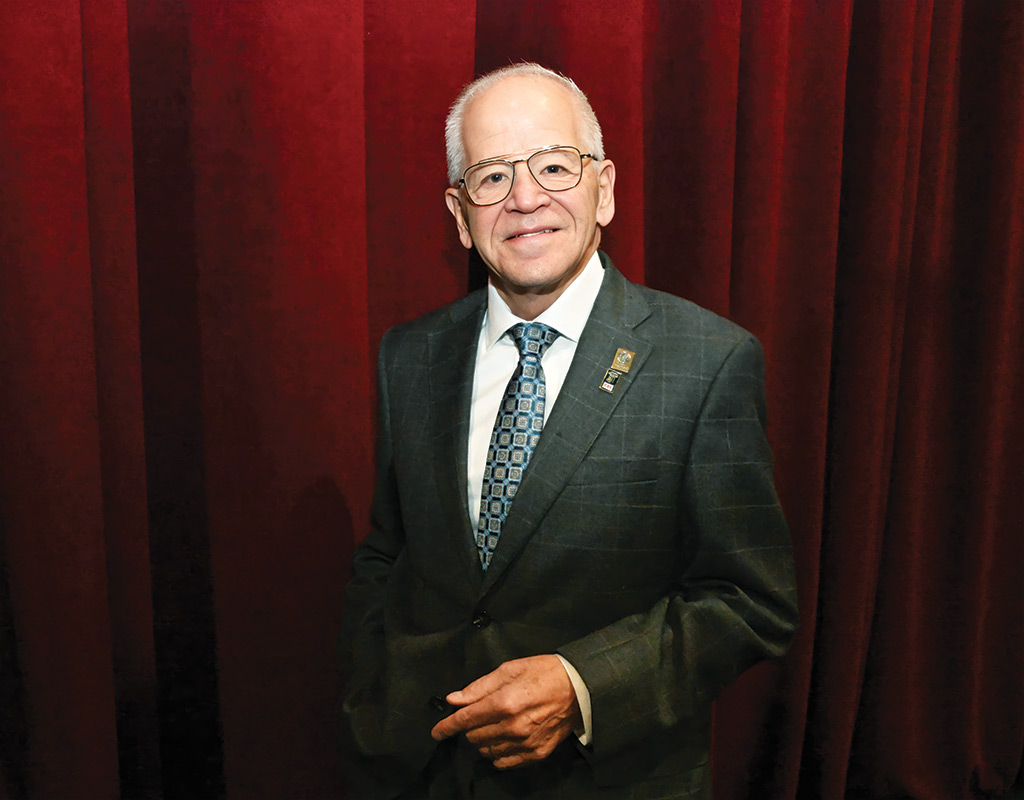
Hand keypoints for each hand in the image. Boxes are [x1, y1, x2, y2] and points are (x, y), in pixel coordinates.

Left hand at [430, 654, 581, 768]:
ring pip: (486, 751)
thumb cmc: (544, 672)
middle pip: (474, 737)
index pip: (465, 720)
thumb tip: (454, 699)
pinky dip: (497, 753)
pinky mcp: (536, 753)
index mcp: (505, 702)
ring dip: (482, 740)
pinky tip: (502, 740)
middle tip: (476, 716)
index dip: (446, 726)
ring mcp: (525, 743)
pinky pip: (504, 762)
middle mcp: (513, 726)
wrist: (580, 688)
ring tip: (492, 725)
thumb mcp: (510, 669)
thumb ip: (479, 687)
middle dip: (468, 728)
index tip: (436, 732)